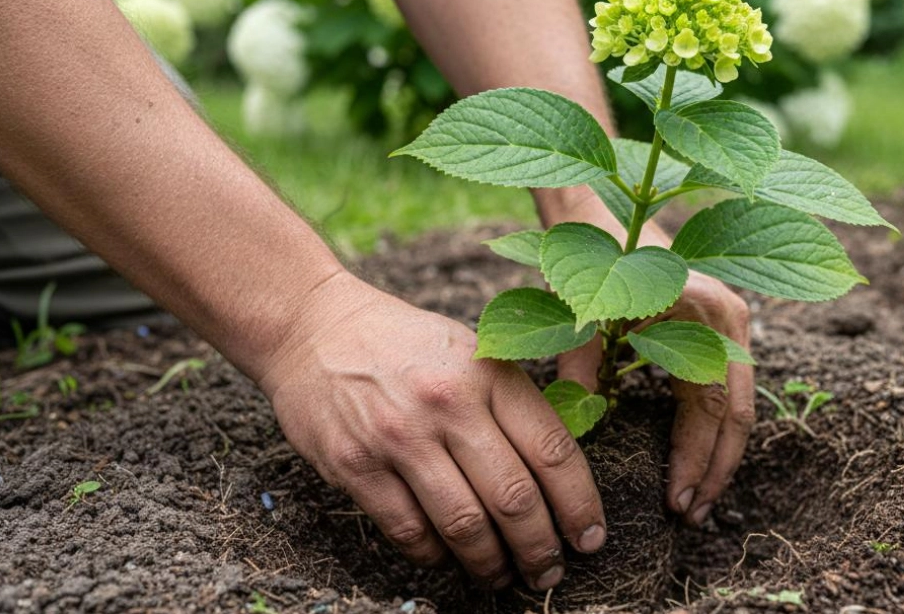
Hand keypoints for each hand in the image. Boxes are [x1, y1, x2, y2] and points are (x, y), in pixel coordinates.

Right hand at [256, 273, 605, 589]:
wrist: (313, 325)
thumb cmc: (405, 343)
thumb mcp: (471, 349)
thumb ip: (514, 400)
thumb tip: (561, 470)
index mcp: (487, 373)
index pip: (552, 450)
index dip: (579, 504)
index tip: (590, 538)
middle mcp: (448, 404)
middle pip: (513, 497)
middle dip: (539, 548)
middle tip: (548, 573)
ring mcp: (398, 436)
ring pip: (464, 524)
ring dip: (491, 563)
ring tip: (502, 577)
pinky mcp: (353, 464)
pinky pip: (408, 530)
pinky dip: (435, 555)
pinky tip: (448, 557)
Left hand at [541, 192, 755, 526]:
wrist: (596, 206)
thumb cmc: (585, 252)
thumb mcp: (580, 312)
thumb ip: (582, 369)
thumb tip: (579, 431)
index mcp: (704, 311)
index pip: (711, 407)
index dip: (695, 460)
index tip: (675, 503)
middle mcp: (730, 317)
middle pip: (737, 414)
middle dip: (715, 470)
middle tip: (690, 516)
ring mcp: (731, 320)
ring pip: (737, 404)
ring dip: (718, 454)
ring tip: (694, 500)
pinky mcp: (721, 326)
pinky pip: (726, 388)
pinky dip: (714, 427)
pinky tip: (695, 459)